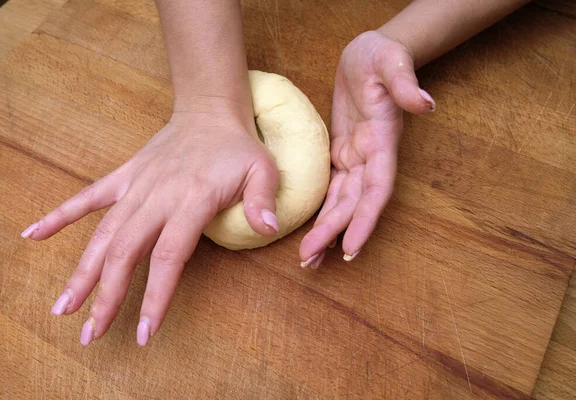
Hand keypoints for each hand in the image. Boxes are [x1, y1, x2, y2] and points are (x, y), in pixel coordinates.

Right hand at [22, 106, 279, 344]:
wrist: (209, 112)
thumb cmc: (237, 147)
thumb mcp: (262, 169)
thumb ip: (263, 200)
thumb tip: (269, 229)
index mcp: (190, 200)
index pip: (168, 256)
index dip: (155, 295)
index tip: (144, 330)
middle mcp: (156, 197)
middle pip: (125, 252)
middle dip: (107, 295)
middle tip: (90, 334)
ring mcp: (136, 187)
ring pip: (103, 234)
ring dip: (81, 271)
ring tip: (62, 307)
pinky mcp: (124, 178)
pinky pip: (88, 197)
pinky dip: (60, 215)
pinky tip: (33, 235)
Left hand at [299, 31, 435, 267]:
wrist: (368, 54)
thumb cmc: (380, 55)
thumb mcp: (389, 60)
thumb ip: (404, 82)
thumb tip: (424, 104)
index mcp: (383, 141)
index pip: (377, 189)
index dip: (366, 219)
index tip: (351, 248)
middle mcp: (372, 157)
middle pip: (354, 204)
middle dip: (334, 233)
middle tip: (309, 261)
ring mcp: (357, 158)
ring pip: (342, 202)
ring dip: (326, 231)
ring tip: (308, 258)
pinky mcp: (342, 153)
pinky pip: (332, 189)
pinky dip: (323, 210)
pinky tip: (312, 230)